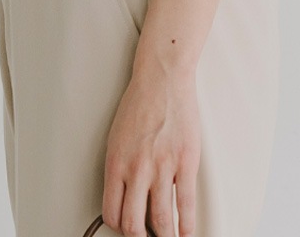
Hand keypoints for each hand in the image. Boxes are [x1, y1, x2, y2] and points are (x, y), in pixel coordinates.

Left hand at [101, 63, 200, 236]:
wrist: (162, 78)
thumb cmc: (139, 103)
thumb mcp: (117, 137)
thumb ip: (120, 167)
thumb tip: (125, 195)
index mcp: (116, 163)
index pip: (112, 212)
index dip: (120, 226)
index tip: (127, 228)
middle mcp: (136, 169)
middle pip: (133, 224)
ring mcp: (162, 167)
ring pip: (161, 220)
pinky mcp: (185, 162)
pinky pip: (186, 204)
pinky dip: (186, 225)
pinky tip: (187, 231)